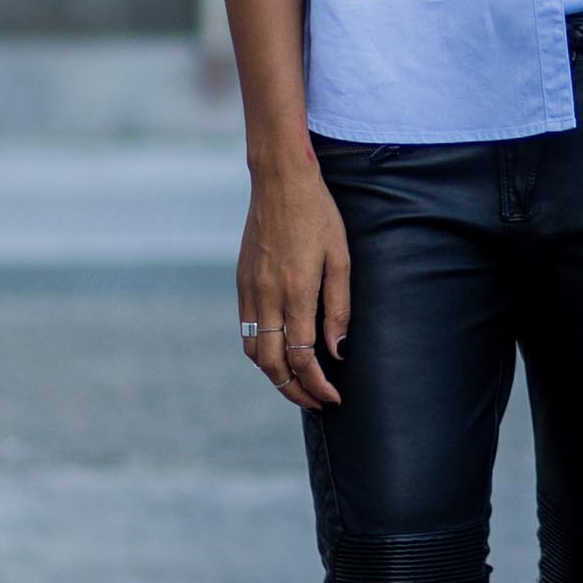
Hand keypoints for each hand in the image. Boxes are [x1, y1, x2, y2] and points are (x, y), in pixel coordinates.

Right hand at [238, 153, 349, 410]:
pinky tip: (280, 352)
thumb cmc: (318, 215)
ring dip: (274, 375)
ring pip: (253, 352)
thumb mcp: (340, 258)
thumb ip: (339, 308)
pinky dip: (260, 351)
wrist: (279, 181)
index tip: (333, 397)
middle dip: (294, 391)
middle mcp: (267, 297)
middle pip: (272, 364)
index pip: (303, 357)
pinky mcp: (241, 282)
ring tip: (298, 383)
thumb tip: (337, 352)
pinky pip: (245, 329)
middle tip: (317, 402)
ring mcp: (249, 290)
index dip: (317, 385)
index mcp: (296, 292)